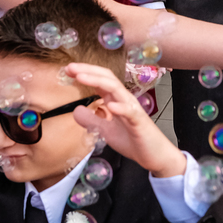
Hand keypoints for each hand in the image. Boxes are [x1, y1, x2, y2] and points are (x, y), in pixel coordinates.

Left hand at [66, 63, 185, 177]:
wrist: (154, 155)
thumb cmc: (133, 140)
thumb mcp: (105, 131)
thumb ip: (91, 120)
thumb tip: (76, 110)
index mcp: (115, 100)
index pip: (100, 80)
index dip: (85, 73)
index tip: (68, 70)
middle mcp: (124, 100)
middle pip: (107, 78)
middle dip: (88, 71)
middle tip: (71, 67)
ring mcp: (132, 109)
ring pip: (116, 89)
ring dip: (98, 81)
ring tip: (81, 77)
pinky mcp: (139, 122)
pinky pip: (130, 112)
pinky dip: (120, 108)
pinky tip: (110, 106)